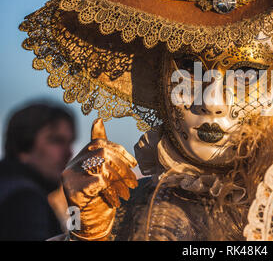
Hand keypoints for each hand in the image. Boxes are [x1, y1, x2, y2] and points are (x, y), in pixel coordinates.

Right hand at [62, 118, 137, 239]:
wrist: (90, 222)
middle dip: (122, 165)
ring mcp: (69, 178)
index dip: (119, 150)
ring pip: (101, 164)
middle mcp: (71, 165)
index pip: (99, 143)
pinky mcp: (72, 191)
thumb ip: (103, 147)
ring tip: (128, 191)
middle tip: (133, 181)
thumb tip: (99, 118)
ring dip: (119, 179)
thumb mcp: (104, 170)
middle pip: (102, 152)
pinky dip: (112, 190)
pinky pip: (98, 181)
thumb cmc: (99, 194)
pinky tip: (116, 199)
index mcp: (79, 158)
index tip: (133, 164)